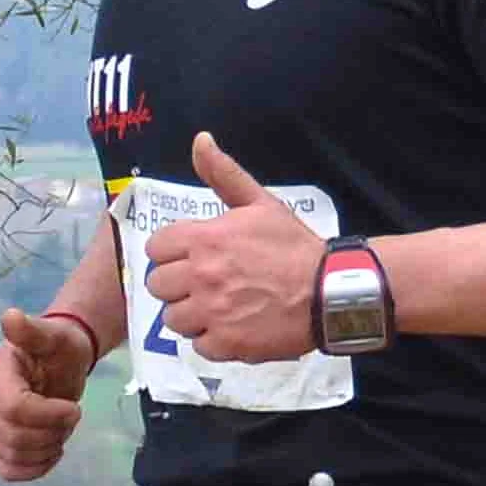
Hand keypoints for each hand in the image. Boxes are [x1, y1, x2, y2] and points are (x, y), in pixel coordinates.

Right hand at [0, 305, 100, 482]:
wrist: (58, 365)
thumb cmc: (60, 349)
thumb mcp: (55, 337)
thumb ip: (33, 331)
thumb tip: (10, 316)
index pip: (15, 410)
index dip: (49, 416)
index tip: (73, 408)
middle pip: (15, 437)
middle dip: (52, 433)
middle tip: (70, 416)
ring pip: (13, 457)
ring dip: (47, 450)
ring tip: (60, 429)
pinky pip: (8, 470)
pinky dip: (34, 468)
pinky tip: (51, 450)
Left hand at [140, 130, 329, 362]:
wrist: (329, 291)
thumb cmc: (293, 246)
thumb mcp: (260, 203)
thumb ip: (224, 175)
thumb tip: (200, 140)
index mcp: (204, 239)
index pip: (155, 249)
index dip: (171, 254)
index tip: (191, 257)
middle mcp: (200, 275)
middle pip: (158, 286)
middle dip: (178, 285)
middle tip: (205, 284)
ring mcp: (211, 312)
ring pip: (172, 319)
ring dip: (191, 315)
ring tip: (218, 307)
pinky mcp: (225, 343)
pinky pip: (197, 345)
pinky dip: (212, 340)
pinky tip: (232, 327)